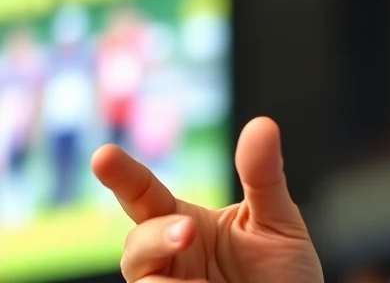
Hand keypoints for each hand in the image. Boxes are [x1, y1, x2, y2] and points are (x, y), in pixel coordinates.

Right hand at [90, 116, 322, 282]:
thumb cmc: (283, 269)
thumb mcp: (277, 220)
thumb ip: (262, 176)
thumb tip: (262, 124)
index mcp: (184, 222)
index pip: (145, 194)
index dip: (122, 176)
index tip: (103, 155)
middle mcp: (168, 257)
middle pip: (136, 244)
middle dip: (155, 236)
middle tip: (187, 232)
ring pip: (140, 278)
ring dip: (164, 279)